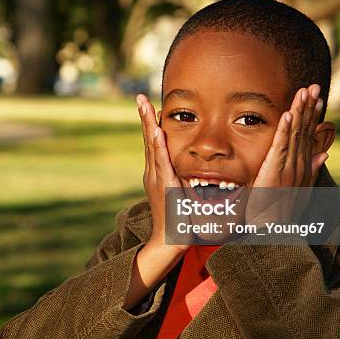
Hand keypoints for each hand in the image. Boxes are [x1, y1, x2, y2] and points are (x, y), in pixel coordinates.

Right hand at [136, 94, 188, 252]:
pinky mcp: (163, 184)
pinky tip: (156, 131)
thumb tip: (198, 170)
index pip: (154, 144)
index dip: (152, 125)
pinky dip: (157, 145)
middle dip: (145, 118)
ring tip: (144, 105)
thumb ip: (186, 180)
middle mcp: (153, 172)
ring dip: (148, 124)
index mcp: (158, 173)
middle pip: (149, 140)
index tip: (151, 106)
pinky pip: (161, 161)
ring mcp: (156, 178)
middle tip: (140, 98)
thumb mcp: (183, 194)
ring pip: (152, 146)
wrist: (170, 241)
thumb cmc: (181, 220)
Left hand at [246, 84, 328, 225]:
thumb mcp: (301, 189)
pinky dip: (284, 129)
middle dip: (310, 108)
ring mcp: (288, 167)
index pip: (310, 135)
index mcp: (303, 167)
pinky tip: (288, 114)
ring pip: (295, 134)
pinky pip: (281, 146)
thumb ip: (312, 170)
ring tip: (304, 92)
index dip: (313, 116)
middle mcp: (299, 164)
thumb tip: (324, 152)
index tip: (317, 98)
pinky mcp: (275, 170)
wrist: (273, 230)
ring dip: (299, 112)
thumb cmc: (281, 210)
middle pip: (305, 130)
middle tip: (314, 86)